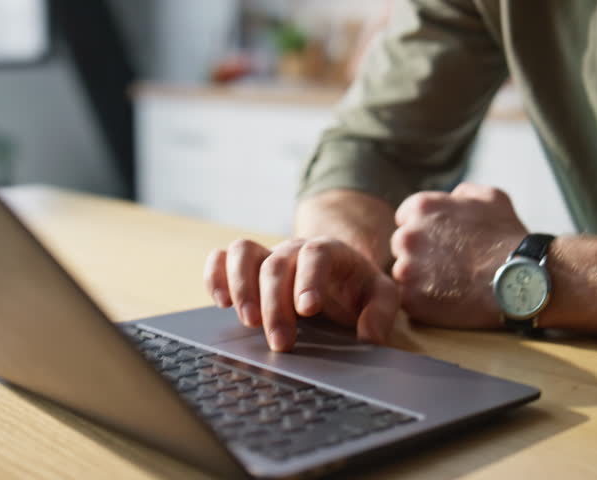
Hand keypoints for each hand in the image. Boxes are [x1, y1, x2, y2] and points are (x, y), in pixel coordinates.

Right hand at [203, 237, 399, 351]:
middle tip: (280, 342)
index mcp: (330, 251)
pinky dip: (215, 277)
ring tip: (248, 321)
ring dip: (240, 286)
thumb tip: (369, 338)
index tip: (307, 310)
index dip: (309, 280)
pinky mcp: (245, 267)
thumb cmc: (357, 286)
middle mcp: (293, 249)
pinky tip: (221, 303)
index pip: (315, 255)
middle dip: (275, 305)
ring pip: (242, 252)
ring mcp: (267, 255)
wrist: (336, 270)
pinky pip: (220, 259)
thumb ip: (381, 312)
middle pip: (275, 264)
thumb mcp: (381, 295)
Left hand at [390, 183, 526, 327]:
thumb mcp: (491, 198)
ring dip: (419, 277)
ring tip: (449, 283)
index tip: (441, 242)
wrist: (521, 280)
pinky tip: (446, 299)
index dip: (424, 229)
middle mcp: (408, 235)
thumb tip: (452, 197)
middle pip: (401, 245)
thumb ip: (463, 193)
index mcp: (422, 207)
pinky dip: (422, 300)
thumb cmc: (508, 238)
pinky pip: (408, 297)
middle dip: (419, 252)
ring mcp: (407, 268)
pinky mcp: (410, 298)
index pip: (405, 217)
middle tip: (447, 264)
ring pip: (403, 272)